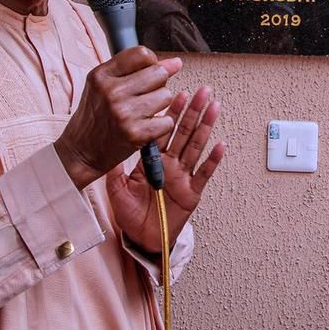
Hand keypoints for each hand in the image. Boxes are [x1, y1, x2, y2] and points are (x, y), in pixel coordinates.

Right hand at [56, 47, 183, 188]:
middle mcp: (111, 92)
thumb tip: (175, 63)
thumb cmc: (96, 116)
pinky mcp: (135, 133)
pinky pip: (167, 121)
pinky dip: (161, 125)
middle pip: (159, 73)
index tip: (149, 71)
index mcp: (101, 76)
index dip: (152, 61)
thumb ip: (134, 70)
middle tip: (144, 96)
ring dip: (160, 105)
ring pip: (166, 96)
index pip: (141, 54)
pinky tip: (145, 127)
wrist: (81, 151)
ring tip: (142, 112)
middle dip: (158, 83)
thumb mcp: (103, 86)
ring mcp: (123, 113)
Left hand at [108, 86, 224, 254]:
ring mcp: (183, 176)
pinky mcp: (192, 192)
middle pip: (184, 132)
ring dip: (205, 126)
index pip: (163, 131)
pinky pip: (204, 173)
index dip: (171, 113)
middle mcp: (171, 164)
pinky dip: (213, 160)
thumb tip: (108, 148)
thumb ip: (114, 170)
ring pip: (196, 146)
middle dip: (193, 110)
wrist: (143, 239)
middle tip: (202, 90)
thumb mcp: (116, 190)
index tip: (176, 93)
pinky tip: (220, 145)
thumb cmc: (131, 215)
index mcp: (153, 161)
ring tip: (213, 107)